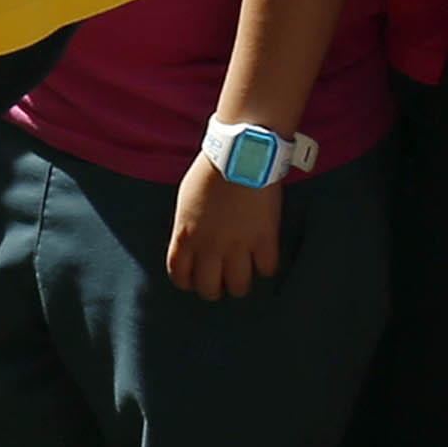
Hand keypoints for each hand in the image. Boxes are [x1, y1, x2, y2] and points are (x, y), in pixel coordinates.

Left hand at [164, 166, 283, 299]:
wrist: (240, 155)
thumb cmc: (211, 172)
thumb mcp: (186, 201)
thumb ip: (187, 227)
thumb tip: (191, 243)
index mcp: (186, 236)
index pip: (179, 276)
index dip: (188, 283)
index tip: (196, 281)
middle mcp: (209, 246)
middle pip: (209, 289)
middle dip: (215, 290)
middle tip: (223, 283)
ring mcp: (238, 245)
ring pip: (239, 287)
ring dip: (241, 284)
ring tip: (245, 275)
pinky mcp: (265, 239)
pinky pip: (268, 269)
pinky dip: (267, 268)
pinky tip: (265, 259)